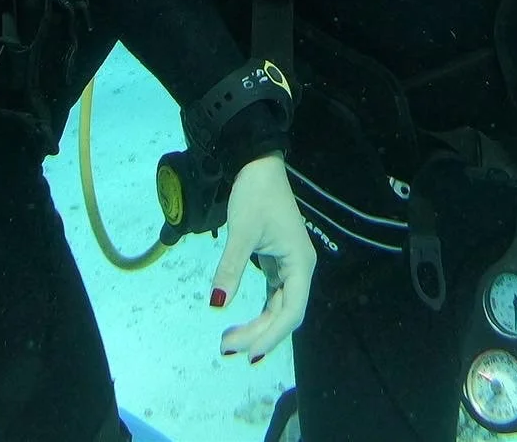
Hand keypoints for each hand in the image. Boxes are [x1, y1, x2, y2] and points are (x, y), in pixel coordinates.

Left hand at [208, 152, 315, 361]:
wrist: (258, 164)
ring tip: (229, 340)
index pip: (291, 311)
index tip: (246, 352)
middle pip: (285, 313)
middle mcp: (299, 268)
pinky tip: (242, 322)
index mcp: (300, 263)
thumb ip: (231, 268)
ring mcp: (289, 265)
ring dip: (258, 326)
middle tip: (226, 347)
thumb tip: (217, 304)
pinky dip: (259, 311)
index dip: (270, 335)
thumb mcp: (242, 232)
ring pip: (278, 307)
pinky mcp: (277, 261)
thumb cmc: (255, 195)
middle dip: (258, 333)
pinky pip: (273, 295)